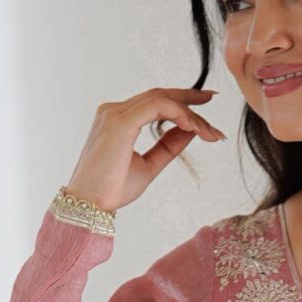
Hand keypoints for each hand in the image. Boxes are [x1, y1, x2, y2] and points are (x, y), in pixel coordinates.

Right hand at [62, 86, 225, 214]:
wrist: (89, 205)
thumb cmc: (111, 190)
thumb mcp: (148, 165)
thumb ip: (168, 146)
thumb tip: (190, 132)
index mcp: (117, 120)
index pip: (153, 103)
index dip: (180, 102)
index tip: (203, 108)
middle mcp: (114, 110)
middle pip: (159, 96)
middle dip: (189, 98)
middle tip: (212, 99)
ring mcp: (115, 113)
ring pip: (161, 100)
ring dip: (189, 113)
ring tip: (209, 130)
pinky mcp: (121, 121)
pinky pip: (158, 107)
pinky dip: (180, 114)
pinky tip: (194, 127)